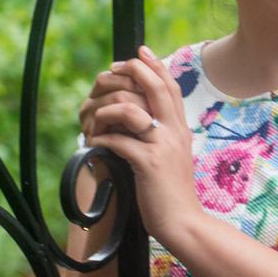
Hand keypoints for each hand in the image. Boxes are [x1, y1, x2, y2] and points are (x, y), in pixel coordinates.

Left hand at [81, 46, 199, 249]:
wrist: (184, 223)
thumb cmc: (173, 194)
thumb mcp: (173, 158)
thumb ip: (163, 136)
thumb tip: (142, 119)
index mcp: (180, 130)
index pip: (170, 87)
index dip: (154, 65)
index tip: (138, 53)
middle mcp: (174, 133)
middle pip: (155, 87)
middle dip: (131, 72)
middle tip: (111, 70)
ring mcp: (162, 147)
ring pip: (130, 110)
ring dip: (106, 112)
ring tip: (97, 123)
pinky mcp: (148, 164)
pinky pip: (118, 141)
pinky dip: (101, 140)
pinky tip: (93, 145)